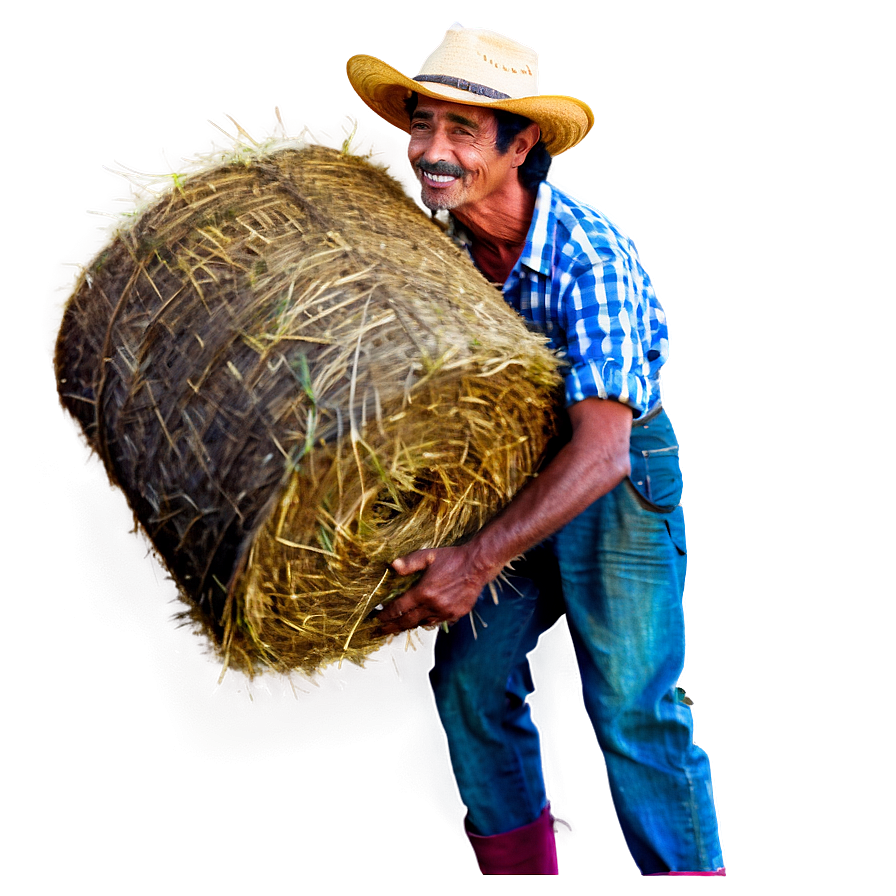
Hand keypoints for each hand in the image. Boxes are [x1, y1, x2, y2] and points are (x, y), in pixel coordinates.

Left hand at [374, 544, 492, 634]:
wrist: (477, 565)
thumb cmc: (452, 558)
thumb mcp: (428, 556)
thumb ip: (409, 562)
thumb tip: (392, 566)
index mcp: (424, 592)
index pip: (399, 608)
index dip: (386, 615)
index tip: (376, 618)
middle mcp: (433, 606)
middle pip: (407, 621)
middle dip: (392, 627)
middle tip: (379, 631)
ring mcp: (445, 612)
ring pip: (422, 624)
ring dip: (409, 625)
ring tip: (398, 627)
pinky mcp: (455, 614)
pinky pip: (436, 622)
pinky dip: (426, 622)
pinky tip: (421, 620)